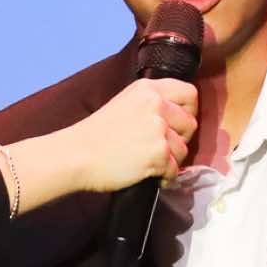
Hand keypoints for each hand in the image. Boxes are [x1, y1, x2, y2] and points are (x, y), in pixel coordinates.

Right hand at [0, 77, 197, 212]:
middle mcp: (156, 104)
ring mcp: (158, 129)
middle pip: (190, 124)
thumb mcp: (125, 103)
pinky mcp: (158, 153)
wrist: (76, 155)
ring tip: (150, 163)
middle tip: (161, 148)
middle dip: (180, 139)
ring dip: (171, 161)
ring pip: (184, 149)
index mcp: (148, 89)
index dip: (189, 111)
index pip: (190, 93)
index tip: (179, 124)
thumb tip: (176, 117)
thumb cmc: (96, 134)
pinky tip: (150, 175)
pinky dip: (164, 177)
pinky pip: (175, 170)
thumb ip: (151, 105)